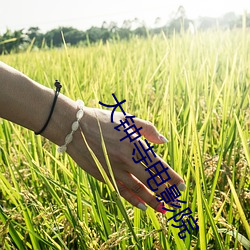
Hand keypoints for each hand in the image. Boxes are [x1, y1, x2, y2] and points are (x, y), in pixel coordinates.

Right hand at [66, 107, 185, 212]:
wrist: (75, 128)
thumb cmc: (103, 120)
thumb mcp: (128, 120)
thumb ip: (148, 129)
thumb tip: (163, 140)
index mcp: (135, 145)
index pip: (159, 166)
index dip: (172, 178)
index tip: (181, 186)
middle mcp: (127, 161)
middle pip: (151, 182)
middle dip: (166, 193)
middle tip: (176, 202)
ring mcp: (114, 170)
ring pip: (137, 190)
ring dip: (152, 200)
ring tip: (163, 209)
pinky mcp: (103, 176)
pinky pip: (122, 191)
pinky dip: (133, 200)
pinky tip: (142, 206)